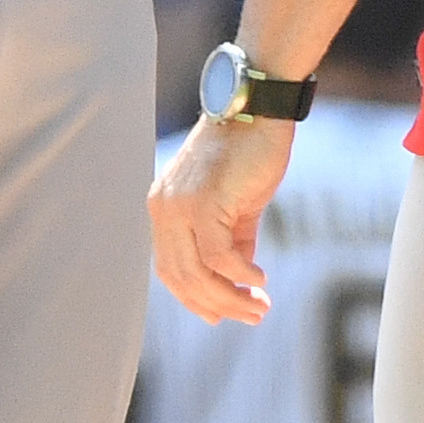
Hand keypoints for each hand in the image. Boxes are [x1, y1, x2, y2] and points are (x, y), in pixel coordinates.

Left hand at [150, 113, 295, 319]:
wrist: (257, 107)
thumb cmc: (248, 150)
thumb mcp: (235, 203)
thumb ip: (232, 237)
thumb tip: (240, 277)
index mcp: (163, 208)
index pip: (170, 269)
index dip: (194, 299)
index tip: (222, 316)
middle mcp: (163, 209)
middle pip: (181, 278)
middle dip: (218, 305)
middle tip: (253, 315)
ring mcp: (180, 205)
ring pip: (198, 272)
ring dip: (231, 297)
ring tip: (260, 306)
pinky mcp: (204, 202)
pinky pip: (218, 255)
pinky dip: (240, 274)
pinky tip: (260, 279)